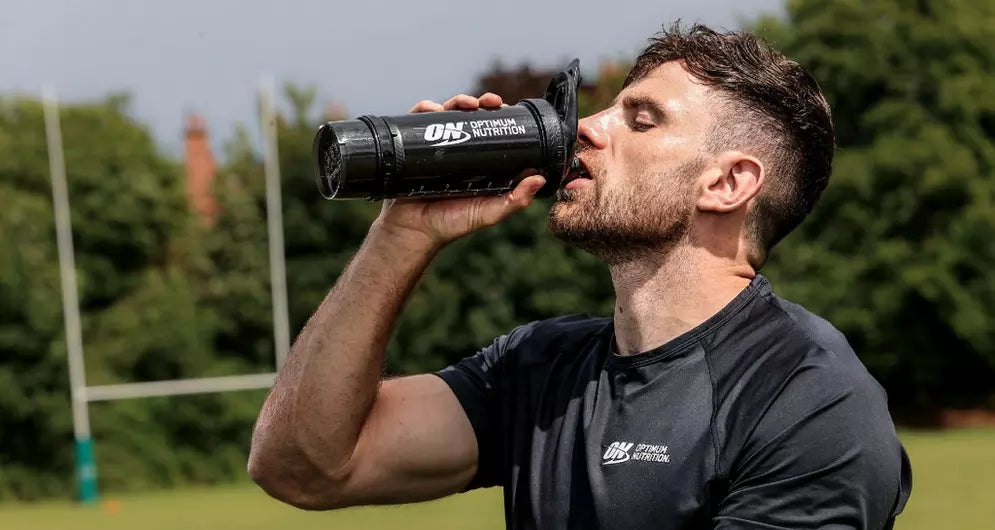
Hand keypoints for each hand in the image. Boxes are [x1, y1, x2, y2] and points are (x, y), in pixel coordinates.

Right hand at [373, 93, 545, 249]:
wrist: (411, 232)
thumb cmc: (450, 224)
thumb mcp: (488, 213)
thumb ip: (515, 201)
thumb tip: (540, 179)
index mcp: (476, 162)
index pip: (488, 131)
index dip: (498, 117)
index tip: (507, 108)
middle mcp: (456, 151)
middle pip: (468, 117)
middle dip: (480, 103)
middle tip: (490, 102)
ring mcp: (433, 147)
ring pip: (446, 114)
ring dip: (457, 101)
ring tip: (466, 103)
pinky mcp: (412, 146)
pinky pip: (416, 121)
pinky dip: (424, 109)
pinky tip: (433, 109)